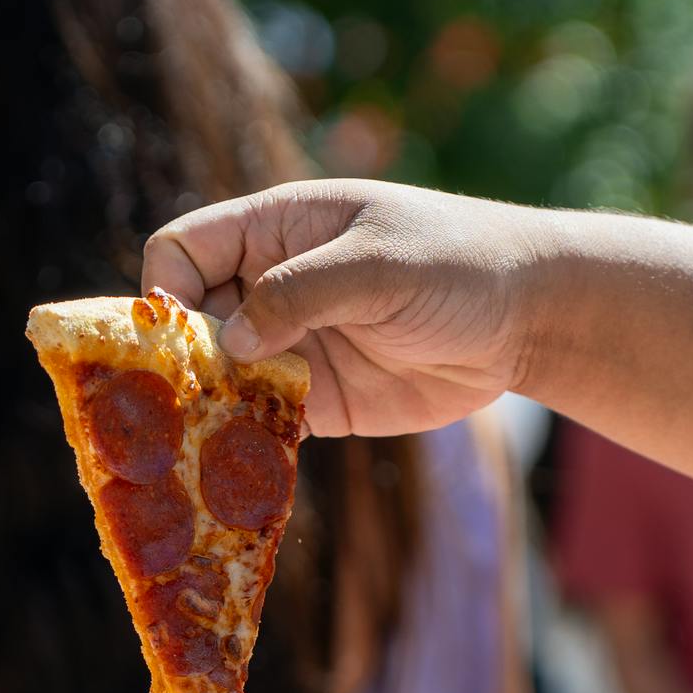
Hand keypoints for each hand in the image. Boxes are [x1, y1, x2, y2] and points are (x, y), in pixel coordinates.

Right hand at [141, 179, 547, 435]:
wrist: (527, 321)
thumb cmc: (456, 264)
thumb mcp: (378, 264)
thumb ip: (302, 292)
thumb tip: (230, 339)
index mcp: (274, 229)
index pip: (183, 249)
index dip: (165, 288)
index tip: (175, 333)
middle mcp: (270, 286)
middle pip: (189, 321)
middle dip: (176, 361)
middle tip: (175, 403)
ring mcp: (290, 346)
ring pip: (216, 379)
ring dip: (204, 409)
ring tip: (195, 442)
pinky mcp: (315, 402)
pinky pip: (258, 424)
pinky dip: (242, 443)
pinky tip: (239, 463)